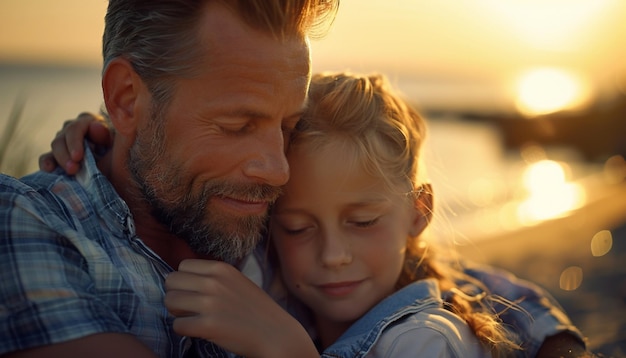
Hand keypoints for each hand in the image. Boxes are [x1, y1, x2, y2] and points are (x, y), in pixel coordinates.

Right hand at [38, 112, 112, 174]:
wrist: (116, 164)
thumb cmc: (117, 150)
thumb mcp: (116, 141)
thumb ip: (105, 134)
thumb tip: (95, 126)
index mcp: (88, 121)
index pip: (75, 128)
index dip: (74, 142)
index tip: (78, 157)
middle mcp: (72, 128)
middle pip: (61, 138)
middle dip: (66, 155)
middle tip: (73, 169)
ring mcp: (63, 141)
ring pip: (55, 147)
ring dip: (59, 160)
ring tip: (68, 172)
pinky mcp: (57, 155)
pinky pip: (47, 157)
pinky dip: (46, 163)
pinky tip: (48, 170)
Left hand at [165, 259, 317, 357]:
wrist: (275, 334)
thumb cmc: (255, 309)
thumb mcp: (236, 280)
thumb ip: (213, 276)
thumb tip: (181, 278)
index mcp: (221, 268)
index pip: (182, 266)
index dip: (184, 281)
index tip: (194, 292)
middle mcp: (213, 282)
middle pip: (171, 281)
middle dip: (176, 295)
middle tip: (190, 307)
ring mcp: (209, 304)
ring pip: (169, 301)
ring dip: (178, 312)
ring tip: (194, 318)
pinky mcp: (207, 326)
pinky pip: (177, 325)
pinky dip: (184, 330)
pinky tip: (199, 331)